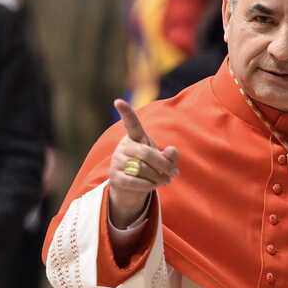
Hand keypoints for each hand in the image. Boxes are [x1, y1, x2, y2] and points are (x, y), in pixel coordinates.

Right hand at [109, 99, 178, 227]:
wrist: (132, 187)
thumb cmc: (150, 167)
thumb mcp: (163, 160)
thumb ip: (170, 155)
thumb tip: (171, 151)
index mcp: (135, 137)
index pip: (131, 123)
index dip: (126, 112)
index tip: (118, 101)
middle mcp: (123, 146)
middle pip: (146, 153)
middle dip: (164, 165)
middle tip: (174, 173)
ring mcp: (116, 161)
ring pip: (142, 169)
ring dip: (158, 177)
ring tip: (165, 180)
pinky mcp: (114, 177)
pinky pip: (134, 181)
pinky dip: (148, 185)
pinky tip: (152, 185)